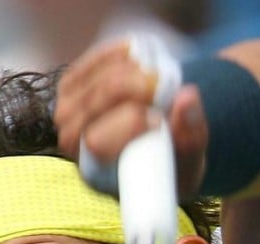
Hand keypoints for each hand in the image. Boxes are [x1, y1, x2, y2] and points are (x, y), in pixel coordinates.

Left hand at [53, 40, 208, 196]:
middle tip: (167, 86)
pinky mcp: (70, 87)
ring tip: (160, 75)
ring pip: (97, 79)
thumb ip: (191, 135)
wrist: (158, 150)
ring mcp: (68, 112)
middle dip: (134, 88)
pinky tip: (139, 55)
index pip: (97, 143)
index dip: (130, 124)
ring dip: (131, 70)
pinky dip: (119, 55)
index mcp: (97, 173)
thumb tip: (187, 96)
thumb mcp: (190, 162)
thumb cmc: (172, 164)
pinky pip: (92, 62)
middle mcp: (73, 144)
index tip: (160, 120)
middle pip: (95, 104)